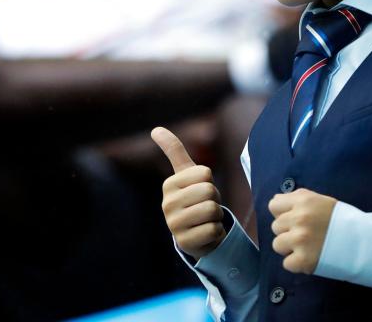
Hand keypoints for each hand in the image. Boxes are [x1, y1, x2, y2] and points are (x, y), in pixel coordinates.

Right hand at [151, 127, 225, 260]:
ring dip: (216, 215)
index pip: (205, 173)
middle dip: (215, 200)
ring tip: (205, 219)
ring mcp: (174, 225)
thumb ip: (174, 150)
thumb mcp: (186, 174)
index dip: (210, 181)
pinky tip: (205, 233)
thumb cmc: (194, 198)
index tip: (201, 191)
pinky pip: (213, 229)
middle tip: (205, 206)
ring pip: (212, 210)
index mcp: (168, 185)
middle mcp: (167, 204)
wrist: (197, 233)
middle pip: (209, 191)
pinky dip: (216, 231)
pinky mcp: (185, 242)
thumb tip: (155, 128)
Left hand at [269, 189, 336, 273]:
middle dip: (288, 231)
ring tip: (308, 247)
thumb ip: (298, 199)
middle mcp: (299, 218)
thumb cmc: (343, 221)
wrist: (366, 243)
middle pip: (275, 227)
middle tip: (307, 235)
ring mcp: (300, 239)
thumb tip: (275, 200)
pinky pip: (286, 263)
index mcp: (303, 201)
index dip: (283, 214)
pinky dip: (297, 264)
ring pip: (277, 245)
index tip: (295, 220)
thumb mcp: (321, 201)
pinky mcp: (303, 260)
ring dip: (290, 248)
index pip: (274, 206)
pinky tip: (311, 258)